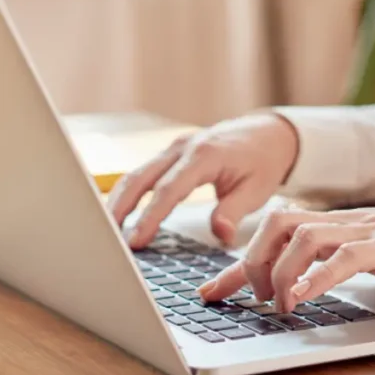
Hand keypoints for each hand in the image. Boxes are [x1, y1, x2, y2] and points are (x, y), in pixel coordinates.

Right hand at [107, 113, 298, 248]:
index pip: (168, 190)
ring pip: (136, 174)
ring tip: (106, 231)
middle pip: (140, 178)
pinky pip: (144, 173)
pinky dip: (129, 193)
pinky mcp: (171, 153)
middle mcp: (183, 147)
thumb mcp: (257, 190)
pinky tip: (119, 214)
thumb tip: (221, 236)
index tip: (135, 241)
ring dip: (119, 201)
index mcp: (204, 156)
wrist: (267, 133)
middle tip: (106, 239)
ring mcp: (174, 148)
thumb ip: (233, 212)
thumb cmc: (263, 161)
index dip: (149, 217)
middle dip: (119, 209)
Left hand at [199, 201, 374, 310]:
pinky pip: (346, 256)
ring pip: (303, 236)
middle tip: (251, 298)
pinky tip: (304, 296)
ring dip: (281, 273)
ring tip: (280, 305)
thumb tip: (299, 287)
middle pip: (276, 224)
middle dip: (252, 262)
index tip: (209, 293)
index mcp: (333, 225)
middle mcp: (342, 222)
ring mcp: (365, 231)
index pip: (271, 236)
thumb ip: (333, 263)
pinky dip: (319, 276)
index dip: (235, 266)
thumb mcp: (368, 256)